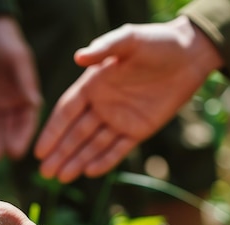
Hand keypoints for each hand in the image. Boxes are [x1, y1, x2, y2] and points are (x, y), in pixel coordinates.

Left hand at [0, 16, 41, 159]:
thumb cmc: (5, 39)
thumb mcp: (17, 58)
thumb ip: (25, 81)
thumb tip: (35, 104)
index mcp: (26, 93)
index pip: (28, 120)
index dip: (25, 135)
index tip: (21, 150)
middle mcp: (11, 100)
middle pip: (12, 126)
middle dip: (10, 141)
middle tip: (7, 155)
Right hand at [35, 16, 222, 181]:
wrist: (189, 56)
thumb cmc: (158, 43)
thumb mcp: (130, 40)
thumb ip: (104, 48)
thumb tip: (79, 57)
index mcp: (93, 85)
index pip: (67, 113)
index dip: (53, 132)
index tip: (40, 151)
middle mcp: (102, 105)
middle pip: (76, 134)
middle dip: (60, 154)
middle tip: (45, 174)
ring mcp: (119, 120)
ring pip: (93, 146)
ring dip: (77, 161)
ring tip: (62, 178)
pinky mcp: (137, 131)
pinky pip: (117, 150)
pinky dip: (105, 161)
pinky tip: (89, 173)